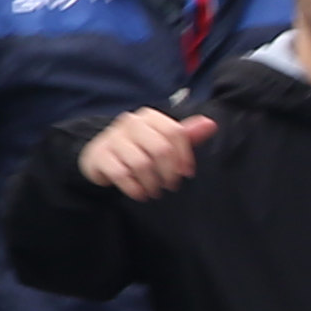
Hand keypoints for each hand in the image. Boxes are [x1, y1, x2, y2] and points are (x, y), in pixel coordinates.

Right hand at [79, 107, 214, 198]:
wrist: (101, 157)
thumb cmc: (140, 149)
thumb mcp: (164, 141)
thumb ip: (188, 135)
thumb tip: (211, 124)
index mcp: (150, 116)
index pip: (175, 132)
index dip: (185, 156)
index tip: (186, 173)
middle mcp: (131, 122)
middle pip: (161, 149)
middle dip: (169, 172)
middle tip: (170, 185)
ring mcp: (112, 138)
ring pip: (141, 163)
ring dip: (152, 183)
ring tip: (155, 191)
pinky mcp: (99, 155)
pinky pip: (121, 174)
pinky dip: (134, 188)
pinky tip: (140, 193)